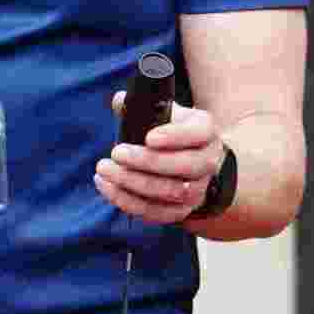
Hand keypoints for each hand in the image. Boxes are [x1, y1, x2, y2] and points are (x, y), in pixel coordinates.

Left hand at [98, 102, 225, 226]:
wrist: (191, 163)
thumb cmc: (172, 133)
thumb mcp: (164, 114)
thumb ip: (142, 107)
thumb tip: (119, 100)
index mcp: (205, 132)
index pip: (198, 133)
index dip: (175, 137)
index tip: (148, 137)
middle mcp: (208, 162)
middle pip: (185, 166)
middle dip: (147, 161)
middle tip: (117, 152)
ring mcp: (197, 190)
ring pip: (170, 192)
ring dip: (133, 182)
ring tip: (105, 170)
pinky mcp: (182, 211)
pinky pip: (157, 212)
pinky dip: (128, 201)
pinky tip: (107, 186)